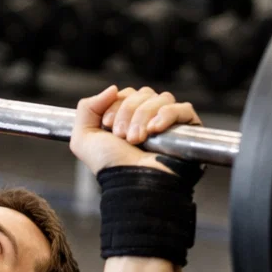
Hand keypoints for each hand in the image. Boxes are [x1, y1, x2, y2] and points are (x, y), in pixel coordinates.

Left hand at [69, 85, 200, 174]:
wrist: (132, 184)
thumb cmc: (111, 166)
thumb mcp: (83, 138)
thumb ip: (86, 108)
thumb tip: (113, 88)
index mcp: (128, 118)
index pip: (127, 93)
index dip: (116, 105)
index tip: (109, 126)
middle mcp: (149, 118)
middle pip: (143, 93)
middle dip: (129, 112)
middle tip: (123, 136)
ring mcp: (170, 123)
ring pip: (161, 98)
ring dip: (144, 116)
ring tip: (137, 139)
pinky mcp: (188, 129)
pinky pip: (183, 108)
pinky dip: (167, 115)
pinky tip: (155, 130)